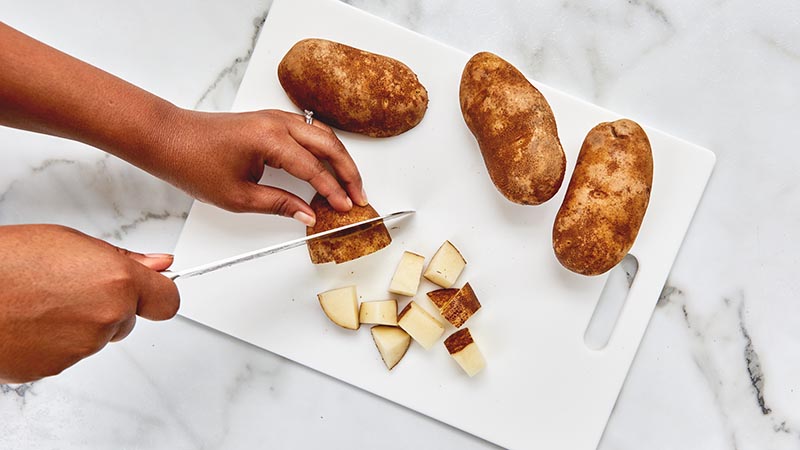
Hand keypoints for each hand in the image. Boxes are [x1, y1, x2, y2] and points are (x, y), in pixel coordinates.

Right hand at [0, 224, 178, 382]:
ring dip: (82, 322)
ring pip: (99, 336)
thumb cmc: (6, 263)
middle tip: (73, 287)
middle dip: (111, 305)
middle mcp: (106, 318)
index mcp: (117, 283)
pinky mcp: (56, 369)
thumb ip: (123, 259)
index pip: (168, 299)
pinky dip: (57, 341)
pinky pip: (71, 354)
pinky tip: (32, 321)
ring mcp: (82, 348)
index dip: (158, 292)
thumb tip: (159, 264)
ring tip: (43, 301)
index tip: (152, 289)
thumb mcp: (71, 242)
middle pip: (129, 319)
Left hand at [134, 108, 367, 226]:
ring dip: (340, 157)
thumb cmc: (194, 162)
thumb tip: (307, 214)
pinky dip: (325, 146)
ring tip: (350, 182)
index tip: (345, 208)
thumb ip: (279, 204)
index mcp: (270, 139)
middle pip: (329, 145)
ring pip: (322, 134)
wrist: (168, 138)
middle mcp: (277, 122)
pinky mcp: (270, 119)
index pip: (314, 168)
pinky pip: (309, 129)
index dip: (333, 191)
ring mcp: (275, 117)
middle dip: (348, 172)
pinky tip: (329, 162)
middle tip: (359, 196)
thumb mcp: (238, 196)